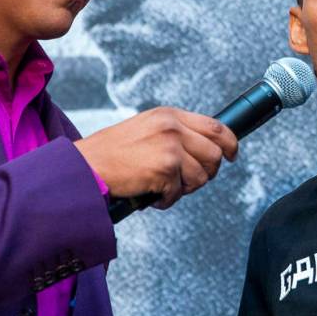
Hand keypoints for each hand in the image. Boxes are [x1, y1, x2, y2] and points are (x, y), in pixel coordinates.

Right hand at [74, 107, 237, 207]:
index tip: (232, 155)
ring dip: (184, 189)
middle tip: (187, 181)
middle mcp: (173, 127)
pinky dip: (166, 200)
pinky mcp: (165, 169)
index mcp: (170, 115)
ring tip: (163, 187)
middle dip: (207, 173)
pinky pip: (179, 192)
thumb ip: (176, 133)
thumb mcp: (148, 129)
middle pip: (215, 154)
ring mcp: (170, 147)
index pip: (217, 127)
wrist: (84, 166)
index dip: (230, 143)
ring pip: (201, 177)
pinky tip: (151, 195)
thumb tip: (207, 150)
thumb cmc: (112, 153)